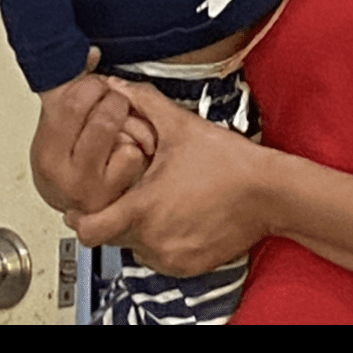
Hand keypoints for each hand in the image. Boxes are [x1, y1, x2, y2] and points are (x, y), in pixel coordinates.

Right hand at [31, 50, 155, 215]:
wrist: (74, 205)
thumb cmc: (68, 160)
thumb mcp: (57, 126)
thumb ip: (70, 89)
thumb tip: (91, 54)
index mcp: (48, 152)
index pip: (73, 103)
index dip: (91, 87)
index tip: (94, 87)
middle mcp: (69, 175)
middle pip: (104, 119)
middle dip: (114, 102)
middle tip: (113, 102)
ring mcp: (95, 189)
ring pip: (123, 137)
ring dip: (127, 123)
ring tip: (121, 123)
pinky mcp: (119, 198)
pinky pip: (135, 154)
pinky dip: (137, 147)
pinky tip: (128, 150)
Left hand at [64, 78, 271, 275]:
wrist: (270, 193)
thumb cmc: (228, 162)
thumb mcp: (181, 126)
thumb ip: (143, 103)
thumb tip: (116, 84)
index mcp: (143, 208)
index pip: (88, 229)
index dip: (81, 216)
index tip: (85, 205)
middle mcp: (153, 239)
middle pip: (112, 236)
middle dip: (116, 216)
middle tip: (132, 193)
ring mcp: (172, 257)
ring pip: (137, 248)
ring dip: (141, 230)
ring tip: (161, 202)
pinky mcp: (190, 268)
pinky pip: (162, 258)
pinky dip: (164, 242)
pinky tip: (180, 216)